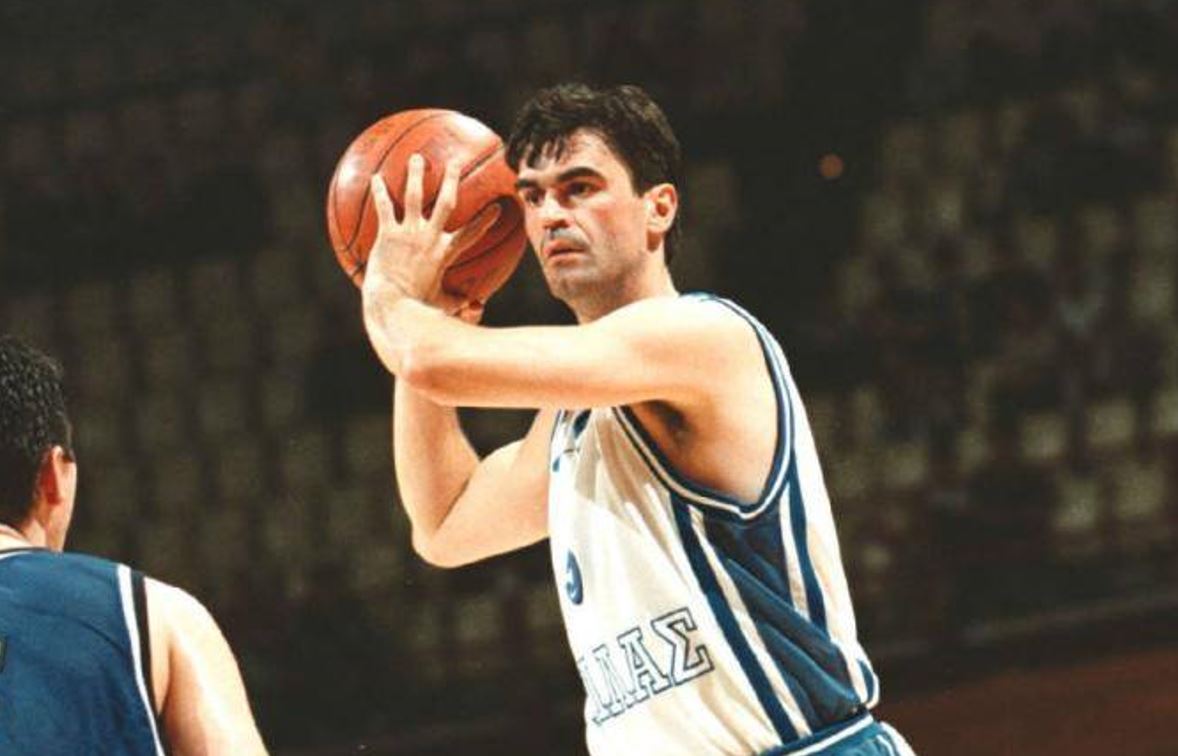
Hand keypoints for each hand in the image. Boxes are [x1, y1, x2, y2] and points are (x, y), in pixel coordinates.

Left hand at [362, 154, 500, 306]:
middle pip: (445, 202)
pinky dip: (380, 192)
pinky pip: (384, 208)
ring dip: (416, 175)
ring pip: (414, 196)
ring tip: (418, 158)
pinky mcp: (387, 235)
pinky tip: (375, 177)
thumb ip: (460, 304)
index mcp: (445, 253)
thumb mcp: (443, 306)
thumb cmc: (417, 308)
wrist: (392, 304)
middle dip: (451, 181)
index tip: (498, 207)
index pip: (471, 234)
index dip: (485, 220)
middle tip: (455, 163)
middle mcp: (429, 237)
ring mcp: (408, 233)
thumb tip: (478, 307)